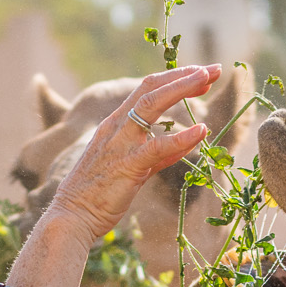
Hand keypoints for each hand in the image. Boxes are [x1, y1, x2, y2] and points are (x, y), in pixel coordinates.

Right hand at [43, 65, 219, 240]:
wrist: (72, 217)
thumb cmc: (98, 195)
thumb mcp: (132, 167)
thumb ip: (158, 153)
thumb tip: (187, 142)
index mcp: (115, 124)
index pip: (146, 90)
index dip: (175, 79)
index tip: (201, 76)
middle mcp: (116, 126)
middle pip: (151, 88)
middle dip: (184, 75)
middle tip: (213, 69)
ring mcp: (120, 143)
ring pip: (152, 104)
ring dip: (182, 89)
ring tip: (208, 82)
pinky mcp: (127, 165)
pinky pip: (157, 146)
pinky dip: (181, 136)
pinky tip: (202, 130)